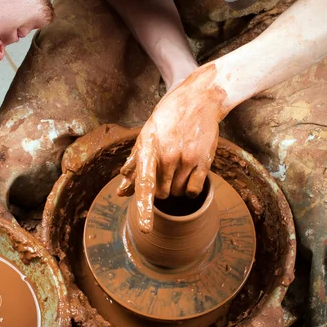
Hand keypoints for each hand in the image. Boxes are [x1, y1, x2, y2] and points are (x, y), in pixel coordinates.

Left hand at [117, 63, 229, 232]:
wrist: (199, 99)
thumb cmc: (168, 117)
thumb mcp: (146, 135)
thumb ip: (134, 164)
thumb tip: (121, 191)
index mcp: (150, 148)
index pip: (145, 181)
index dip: (144, 205)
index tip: (146, 227)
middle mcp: (169, 155)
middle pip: (160, 193)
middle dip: (158, 189)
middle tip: (161, 173)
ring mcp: (188, 159)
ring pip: (177, 192)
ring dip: (173, 188)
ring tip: (175, 169)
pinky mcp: (205, 161)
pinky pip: (194, 189)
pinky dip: (189, 189)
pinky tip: (187, 176)